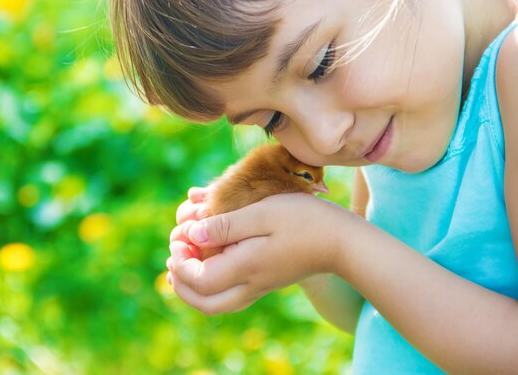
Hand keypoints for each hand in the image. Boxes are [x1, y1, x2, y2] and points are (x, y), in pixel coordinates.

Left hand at [167, 189, 344, 314]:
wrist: (342, 242)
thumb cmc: (304, 220)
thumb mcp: (262, 213)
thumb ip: (225, 226)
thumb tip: (193, 235)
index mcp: (245, 267)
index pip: (197, 279)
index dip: (180, 260)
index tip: (181, 236)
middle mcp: (249, 284)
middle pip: (203, 302)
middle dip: (180, 282)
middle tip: (174, 256)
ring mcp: (259, 286)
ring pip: (216, 304)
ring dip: (194, 287)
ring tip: (185, 262)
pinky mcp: (267, 282)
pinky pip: (230, 296)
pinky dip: (212, 286)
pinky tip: (212, 262)